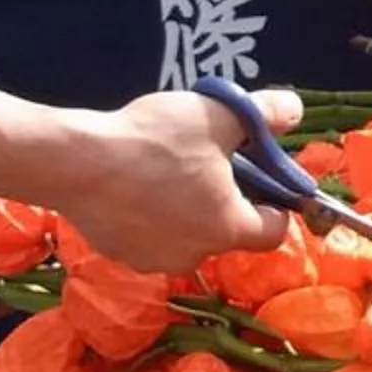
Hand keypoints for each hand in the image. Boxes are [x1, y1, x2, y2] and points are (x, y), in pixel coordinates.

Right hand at [57, 89, 297, 271]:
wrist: (77, 162)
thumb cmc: (156, 141)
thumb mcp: (219, 115)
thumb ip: (264, 113)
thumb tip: (294, 110)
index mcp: (228, 227)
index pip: (273, 231)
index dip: (276, 205)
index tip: (263, 177)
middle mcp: (195, 254)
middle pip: (228, 230)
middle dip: (226, 199)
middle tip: (208, 160)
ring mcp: (154, 260)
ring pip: (187, 234)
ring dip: (187, 209)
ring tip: (167, 169)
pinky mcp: (121, 255)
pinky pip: (152, 236)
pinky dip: (152, 216)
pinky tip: (136, 184)